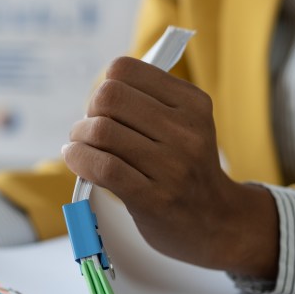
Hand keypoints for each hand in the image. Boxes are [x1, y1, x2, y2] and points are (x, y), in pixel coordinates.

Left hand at [60, 57, 278, 278]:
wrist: (218, 223)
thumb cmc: (187, 170)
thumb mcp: (185, 125)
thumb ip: (147, 103)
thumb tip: (96, 95)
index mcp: (192, 103)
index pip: (124, 70)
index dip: (105, 87)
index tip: (107, 108)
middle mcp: (186, 130)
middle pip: (109, 97)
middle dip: (89, 113)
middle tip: (90, 131)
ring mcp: (173, 166)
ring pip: (102, 131)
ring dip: (79, 138)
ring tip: (81, 147)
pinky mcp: (154, 198)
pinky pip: (103, 167)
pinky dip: (79, 159)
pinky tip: (76, 159)